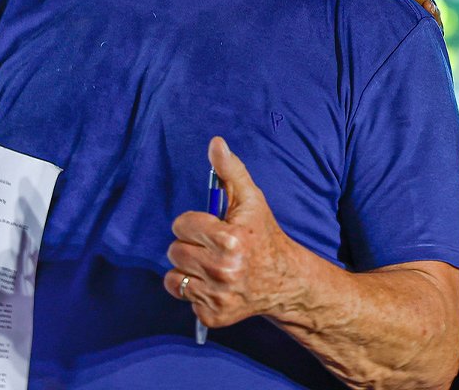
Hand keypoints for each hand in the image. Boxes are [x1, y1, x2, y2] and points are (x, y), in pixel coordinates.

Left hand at [165, 137, 306, 328]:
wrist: (284, 281)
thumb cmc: (263, 235)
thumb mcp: (251, 200)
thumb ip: (230, 171)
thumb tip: (215, 142)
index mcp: (230, 240)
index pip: (182, 224)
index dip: (194, 223)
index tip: (210, 227)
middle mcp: (223, 270)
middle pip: (175, 250)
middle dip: (190, 245)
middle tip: (211, 246)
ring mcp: (217, 296)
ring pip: (174, 276)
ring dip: (187, 269)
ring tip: (210, 265)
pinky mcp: (212, 316)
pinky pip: (183, 297)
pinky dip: (194, 291)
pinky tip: (214, 284)